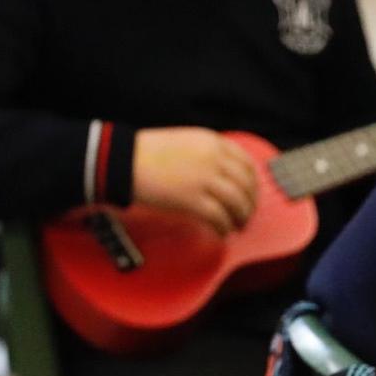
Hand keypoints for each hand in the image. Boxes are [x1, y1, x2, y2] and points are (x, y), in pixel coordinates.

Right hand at [131, 127, 261, 236]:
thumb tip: (222, 176)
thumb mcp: (184, 142)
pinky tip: (221, 232)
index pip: (246, 164)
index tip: (251, 193)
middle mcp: (213, 159)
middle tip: (246, 215)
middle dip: (249, 204)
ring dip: (240, 218)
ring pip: (237, 203)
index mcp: (212, 142)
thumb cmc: (145, 153)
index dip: (253, 183)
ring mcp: (204, 180)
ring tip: (236, 226)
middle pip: (246, 185)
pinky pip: (219, 218)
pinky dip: (223, 228)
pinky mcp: (193, 200)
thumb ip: (206, 154)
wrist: (122, 162)